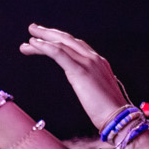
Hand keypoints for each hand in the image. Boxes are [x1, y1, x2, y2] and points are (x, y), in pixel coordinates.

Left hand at [18, 26, 133, 130]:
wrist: (119, 118)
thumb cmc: (110, 112)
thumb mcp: (100, 93)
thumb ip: (91, 85)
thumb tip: (85, 88)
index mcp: (100, 63)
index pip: (76, 45)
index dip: (60, 40)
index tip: (47, 39)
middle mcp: (94, 58)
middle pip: (68, 39)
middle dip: (49, 33)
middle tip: (33, 30)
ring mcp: (88, 63)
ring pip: (62, 44)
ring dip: (43, 40)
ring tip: (29, 40)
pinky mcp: (80, 71)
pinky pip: (59, 53)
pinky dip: (45, 47)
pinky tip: (34, 45)